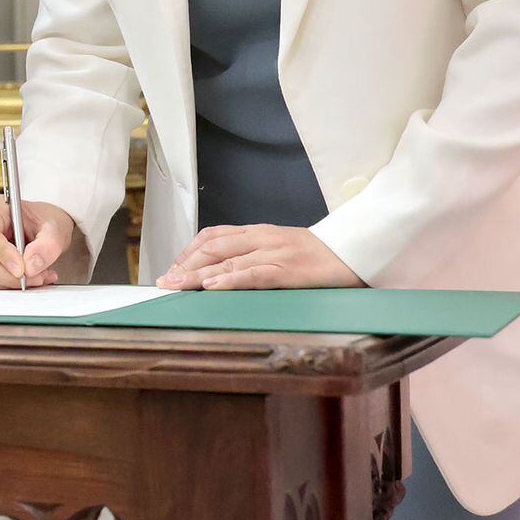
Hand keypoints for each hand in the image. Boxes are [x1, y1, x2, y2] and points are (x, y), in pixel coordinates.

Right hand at [0, 194, 80, 289]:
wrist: (44, 228)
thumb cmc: (44, 221)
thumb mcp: (55, 227)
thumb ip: (47, 245)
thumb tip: (31, 266)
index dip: (1, 254)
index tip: (21, 269)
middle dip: (11, 275)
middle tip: (37, 276)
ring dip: (13, 283)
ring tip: (39, 276)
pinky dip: (11, 287)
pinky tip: (30, 279)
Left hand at [160, 225, 363, 290]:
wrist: (355, 251)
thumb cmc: (318, 255)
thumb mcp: (281, 247)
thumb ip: (255, 254)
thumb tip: (223, 271)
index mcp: (259, 232)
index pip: (213, 236)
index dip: (189, 251)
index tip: (172, 268)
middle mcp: (262, 238)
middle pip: (213, 248)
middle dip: (185, 265)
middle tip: (164, 282)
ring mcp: (275, 253)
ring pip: (228, 262)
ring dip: (198, 276)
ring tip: (176, 286)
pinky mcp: (289, 271)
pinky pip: (254, 275)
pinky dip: (230, 281)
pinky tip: (212, 287)